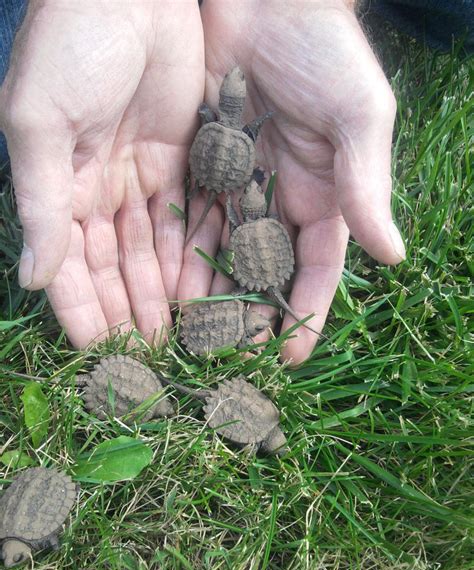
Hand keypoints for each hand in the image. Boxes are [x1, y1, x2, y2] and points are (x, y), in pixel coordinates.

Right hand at [0, 0, 203, 346]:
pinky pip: (186, 221)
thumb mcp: (41, 124)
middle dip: (128, 312)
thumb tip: (31, 278)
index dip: (83, 309)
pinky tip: (199, 292)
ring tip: (179, 338)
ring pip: (151, 252)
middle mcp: (98, 190)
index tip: (102, 353)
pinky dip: (190, 257)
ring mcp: (141, 178)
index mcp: (58, 185)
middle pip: (114, 267)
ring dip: (161, 295)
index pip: (69, 265)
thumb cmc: (71, 46)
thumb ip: (39, 203)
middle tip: (149, 358)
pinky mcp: (182, 162)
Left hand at [191, 0, 404, 363]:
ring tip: (196, 339)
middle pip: (268, 273)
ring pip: (227, 255)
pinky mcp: (205, 167)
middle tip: (233, 360)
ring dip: (215, 297)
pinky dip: (186, 257)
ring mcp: (242, 186)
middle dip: (254, 316)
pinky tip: (172, 290)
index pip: (317, 269)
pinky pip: (194, 220)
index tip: (289, 356)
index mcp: (326, 196)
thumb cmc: (322, 50)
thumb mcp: (357, 115)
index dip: (306, 313)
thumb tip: (392, 255)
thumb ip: (366, 185)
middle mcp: (282, 200)